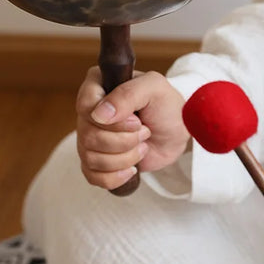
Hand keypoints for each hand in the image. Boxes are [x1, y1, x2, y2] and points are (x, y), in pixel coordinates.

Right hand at [76, 67, 189, 189]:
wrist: (178, 130)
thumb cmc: (166, 104)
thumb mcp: (154, 88)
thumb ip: (127, 94)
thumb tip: (99, 115)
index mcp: (98, 86)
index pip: (85, 106)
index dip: (112, 121)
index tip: (136, 120)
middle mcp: (89, 111)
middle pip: (88, 136)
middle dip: (124, 141)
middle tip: (144, 132)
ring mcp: (90, 136)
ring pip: (90, 158)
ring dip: (124, 158)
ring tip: (142, 147)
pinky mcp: (97, 159)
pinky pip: (91, 176)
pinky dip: (114, 177)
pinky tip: (132, 168)